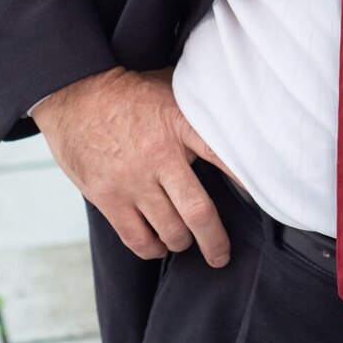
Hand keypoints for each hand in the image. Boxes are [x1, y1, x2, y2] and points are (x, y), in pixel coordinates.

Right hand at [31, 66, 234, 265]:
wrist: (75, 93)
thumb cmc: (128, 92)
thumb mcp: (171, 88)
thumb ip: (199, 109)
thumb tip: (237, 115)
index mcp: (180, 124)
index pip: (222, 155)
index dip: (246, 181)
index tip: (266, 200)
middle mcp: (159, 155)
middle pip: (197, 212)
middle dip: (214, 241)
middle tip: (221, 254)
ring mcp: (132, 179)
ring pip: (169, 230)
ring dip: (182, 242)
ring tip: (186, 240)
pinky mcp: (107, 196)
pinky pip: (137, 238)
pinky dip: (152, 248)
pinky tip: (159, 245)